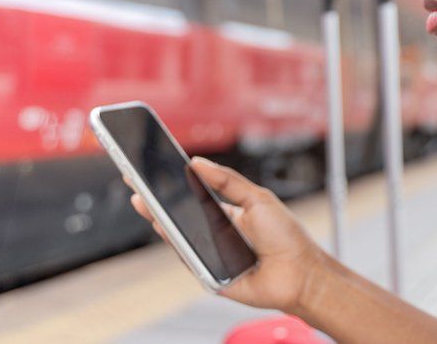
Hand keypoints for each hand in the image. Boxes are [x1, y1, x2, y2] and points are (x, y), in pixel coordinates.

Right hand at [128, 157, 326, 312]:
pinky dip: (176, 243)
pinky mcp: (208, 275)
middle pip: (180, 217)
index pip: (193, 196)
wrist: (300, 273)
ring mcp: (210, 255)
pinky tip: (163, 226)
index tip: (154, 168)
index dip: (174, 185)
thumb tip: (197, 162)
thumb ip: (227, 181)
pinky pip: (188, 259)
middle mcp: (215, 234)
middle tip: (136, 182)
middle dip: (157, 200)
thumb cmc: (286, 236)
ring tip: (142, 199)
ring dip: (159, 219)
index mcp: (227, 214)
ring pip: (179, 237)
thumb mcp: (257, 198)